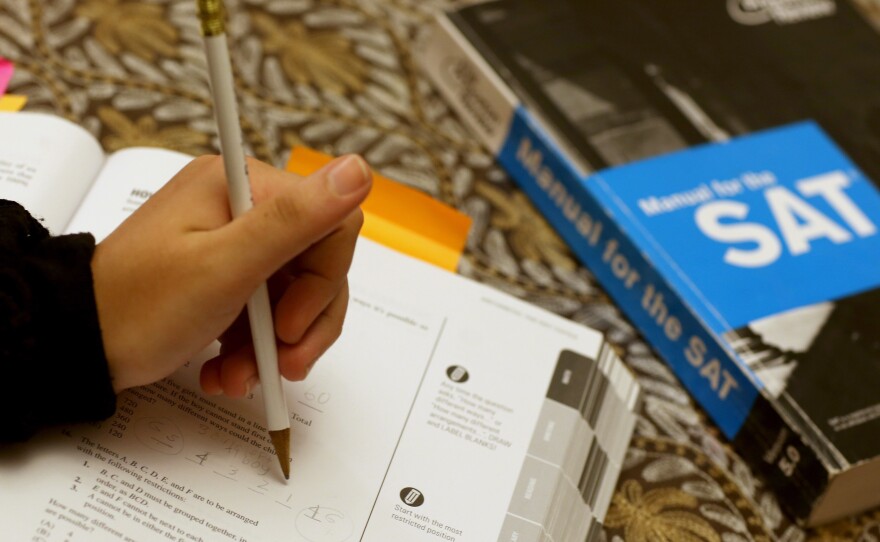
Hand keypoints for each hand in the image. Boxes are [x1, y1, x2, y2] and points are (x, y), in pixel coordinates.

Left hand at [91, 154, 370, 395]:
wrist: (81, 346)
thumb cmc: (139, 306)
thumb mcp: (225, 266)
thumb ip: (296, 220)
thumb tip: (359, 169)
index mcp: (243, 187)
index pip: (332, 222)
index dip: (323, 279)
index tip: (291, 323)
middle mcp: (244, 208)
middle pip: (318, 265)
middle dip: (303, 324)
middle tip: (280, 363)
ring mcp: (237, 243)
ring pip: (299, 296)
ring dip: (279, 346)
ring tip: (241, 375)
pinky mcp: (229, 276)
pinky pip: (271, 311)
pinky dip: (257, 348)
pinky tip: (228, 370)